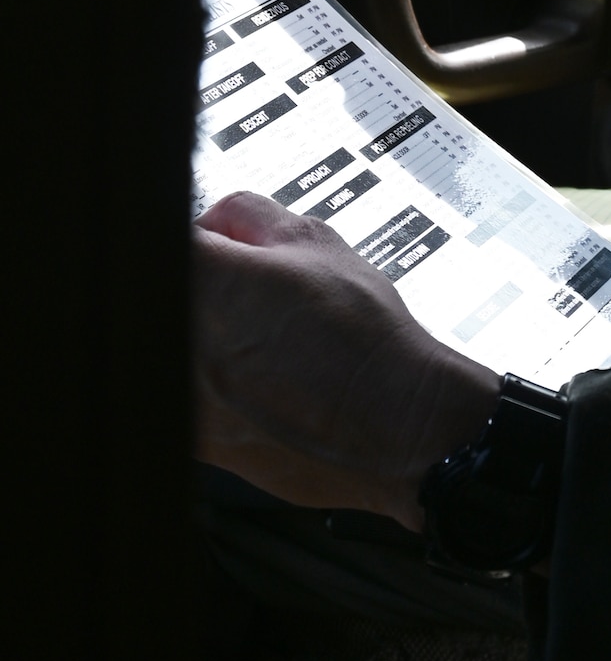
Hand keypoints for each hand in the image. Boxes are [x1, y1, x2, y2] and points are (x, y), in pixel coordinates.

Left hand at [195, 191, 498, 528]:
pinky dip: (219, 383)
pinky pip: (192, 396)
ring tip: (266, 340)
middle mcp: (184, 344)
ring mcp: (185, 401)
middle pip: (168, 295)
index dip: (203, 240)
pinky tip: (267, 380)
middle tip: (254, 292)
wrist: (394, 423)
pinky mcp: (199, 444)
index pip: (166, 238)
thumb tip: (219, 223)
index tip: (223, 246)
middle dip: (206, 286)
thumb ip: (252, 216)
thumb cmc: (364, 336)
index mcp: (207, 282)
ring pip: (181, 347)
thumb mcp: (318, 243)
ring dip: (213, 335)